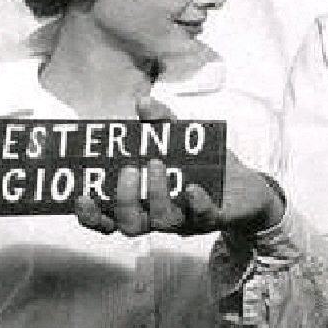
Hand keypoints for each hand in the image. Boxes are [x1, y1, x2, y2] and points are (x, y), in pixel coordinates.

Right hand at [75, 97, 284, 237]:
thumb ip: (161, 124)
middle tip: (128, 170)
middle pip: (130, 225)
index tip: (80, 195)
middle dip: (124, 200)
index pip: (108, 218)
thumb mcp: (180, 140)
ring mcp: (185, 221)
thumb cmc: (204, 167)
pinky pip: (202, 218)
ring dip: (155, 194)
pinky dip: (196, 204)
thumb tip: (143, 102)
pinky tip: (193, 188)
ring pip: (162, 222)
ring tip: (157, 164)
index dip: (91, 215)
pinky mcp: (213, 219)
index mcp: (143, 203)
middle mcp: (159, 217)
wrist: (246, 187)